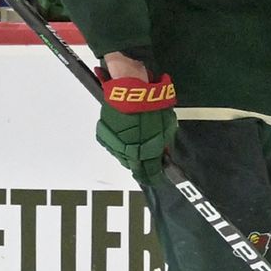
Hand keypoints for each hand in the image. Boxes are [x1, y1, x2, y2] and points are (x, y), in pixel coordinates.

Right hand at [94, 61, 176, 181]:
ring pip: (123, 157)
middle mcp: (126, 154)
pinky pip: (113, 146)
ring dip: (130, 155)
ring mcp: (113, 145)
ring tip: (137, 146)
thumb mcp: (166, 127)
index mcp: (144, 154)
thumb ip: (164, 143)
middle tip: (149, 161)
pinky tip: (125, 137)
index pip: (150, 173)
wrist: (130, 91)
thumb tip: (164, 153)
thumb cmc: (152, 108)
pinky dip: (119, 144)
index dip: (155, 177)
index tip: (158, 178)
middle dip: (143, 166)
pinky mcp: (104, 135)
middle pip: (135, 168)